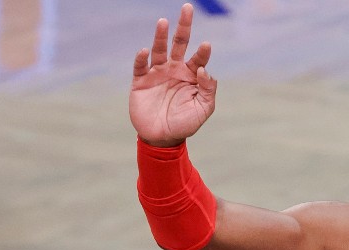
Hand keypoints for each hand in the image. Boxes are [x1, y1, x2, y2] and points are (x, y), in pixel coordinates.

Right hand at [130, 3, 216, 145]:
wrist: (162, 138)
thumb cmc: (185, 123)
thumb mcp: (203, 109)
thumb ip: (207, 90)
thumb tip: (206, 70)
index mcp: (191, 75)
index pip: (199, 58)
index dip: (203, 51)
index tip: (206, 46)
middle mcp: (175, 70)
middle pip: (179, 43)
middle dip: (184, 27)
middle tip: (188, 8)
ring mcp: (157, 73)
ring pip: (159, 49)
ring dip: (160, 36)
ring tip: (163, 22)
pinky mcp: (141, 80)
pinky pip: (140, 66)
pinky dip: (142, 58)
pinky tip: (144, 51)